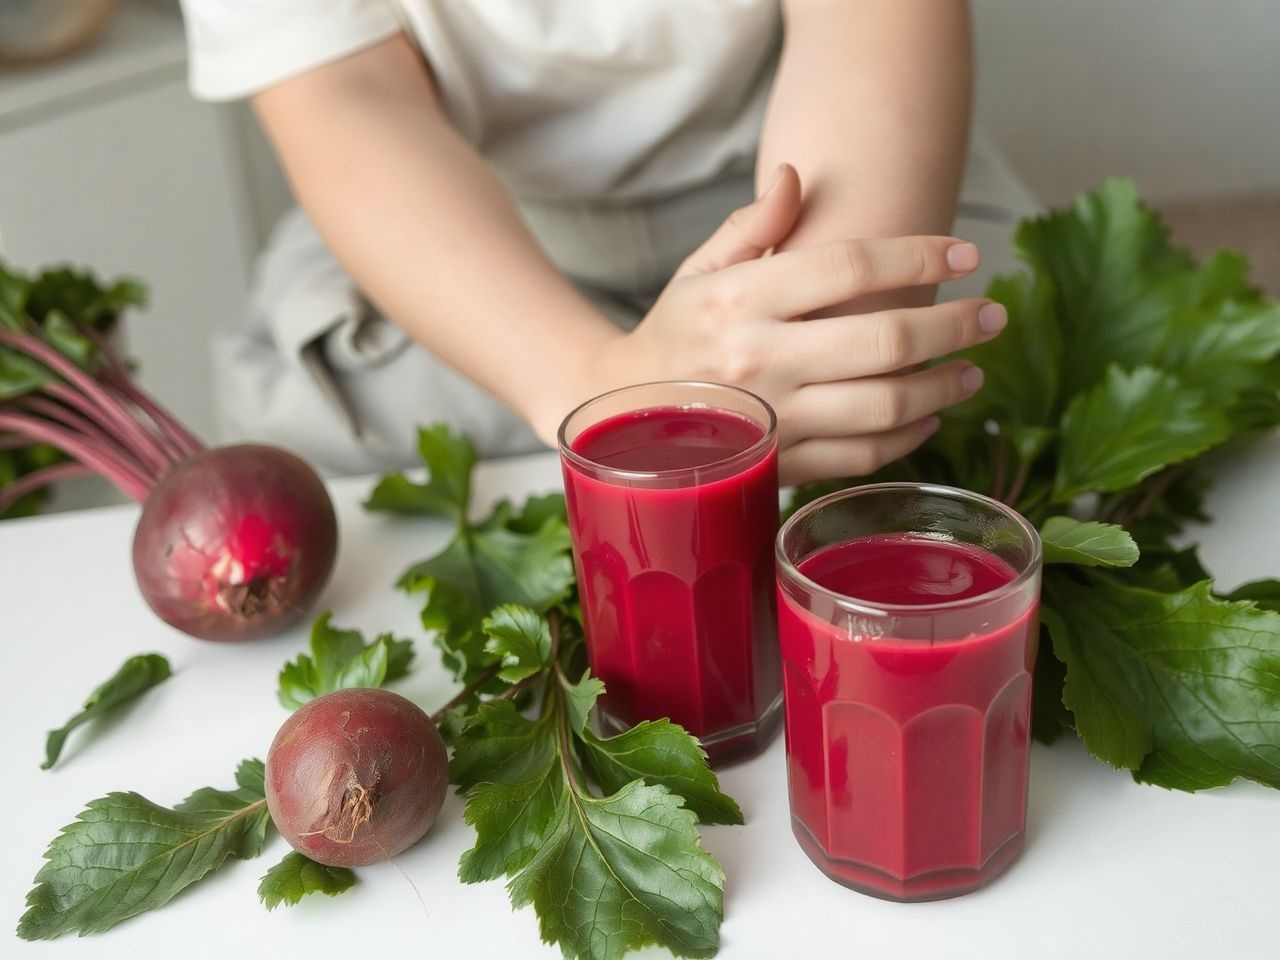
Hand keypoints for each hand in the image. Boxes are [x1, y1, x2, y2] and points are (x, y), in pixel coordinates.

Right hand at [589, 164, 1007, 484]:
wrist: (619, 420)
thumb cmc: (670, 337)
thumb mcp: (698, 271)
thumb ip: (751, 225)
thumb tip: (798, 176)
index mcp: (742, 299)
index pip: (852, 266)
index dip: (920, 256)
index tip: (965, 255)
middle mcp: (761, 358)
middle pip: (886, 338)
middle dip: (955, 325)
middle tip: (992, 316)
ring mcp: (774, 419)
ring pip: (885, 404)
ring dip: (944, 387)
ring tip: (973, 371)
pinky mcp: (780, 466)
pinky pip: (861, 455)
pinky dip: (907, 438)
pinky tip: (927, 418)